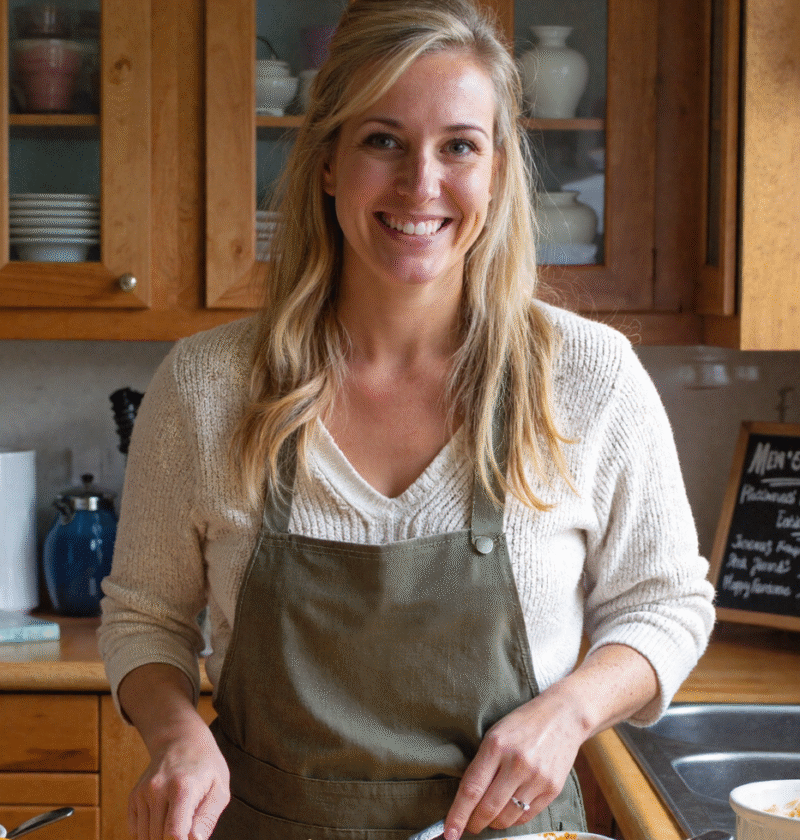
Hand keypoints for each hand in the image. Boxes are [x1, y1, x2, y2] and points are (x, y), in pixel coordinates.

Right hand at [128, 717, 229, 839]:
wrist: (182, 740)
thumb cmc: (206, 766)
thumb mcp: (219, 787)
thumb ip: (208, 818)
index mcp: (182, 788)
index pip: (173, 833)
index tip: (188, 838)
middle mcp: (158, 789)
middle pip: (159, 837)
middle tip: (186, 827)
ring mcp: (143, 792)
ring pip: (145, 837)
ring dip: (160, 837)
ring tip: (178, 821)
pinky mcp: (134, 796)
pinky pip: (135, 830)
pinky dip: (148, 833)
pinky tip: (163, 819)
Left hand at [443, 644, 659, 838]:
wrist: (564, 716)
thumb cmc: (523, 723)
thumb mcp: (495, 734)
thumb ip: (482, 763)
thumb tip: (466, 798)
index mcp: (496, 745)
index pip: (471, 789)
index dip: (457, 814)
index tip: (448, 832)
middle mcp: (516, 763)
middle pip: (488, 808)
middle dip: (474, 823)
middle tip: (467, 827)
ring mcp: (536, 778)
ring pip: (507, 817)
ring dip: (493, 823)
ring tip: (488, 817)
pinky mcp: (552, 789)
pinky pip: (526, 816)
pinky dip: (513, 819)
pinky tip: (508, 812)